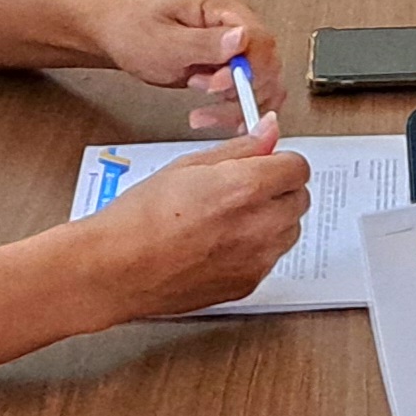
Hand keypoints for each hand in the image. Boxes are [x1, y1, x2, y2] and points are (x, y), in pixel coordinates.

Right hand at [79, 127, 312, 318]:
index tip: (265, 164)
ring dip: (271, 220)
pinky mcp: (248, 285)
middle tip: (242, 190)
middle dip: (278, 190)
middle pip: (299, 199)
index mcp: (246, 188)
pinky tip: (219, 244)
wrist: (116, 269)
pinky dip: (255, 249)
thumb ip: (240, 148)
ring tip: (226, 219)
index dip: (280, 162)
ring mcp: (257, 260)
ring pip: (288, 231)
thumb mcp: (188, 166)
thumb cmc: (140, 218)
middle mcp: (260, 226)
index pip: (298, 167)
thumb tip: (268, 131)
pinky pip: (269, 259)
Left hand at [94, 0, 278, 121]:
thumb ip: (205, 43)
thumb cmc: (136, 32)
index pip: (259, 38)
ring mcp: (242, 41)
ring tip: (203, 109)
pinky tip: (219, 116)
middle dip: (238, 90)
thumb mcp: (163, 41)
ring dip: (237, 105)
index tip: (217, 87)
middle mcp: (240, 18)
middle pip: (267, 63)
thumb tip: (242, 38)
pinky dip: (240, 109)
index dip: (246, 70)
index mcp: (224, 2)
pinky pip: (255, 90)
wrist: (122, 37)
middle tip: (200, 92)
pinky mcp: (239, 61)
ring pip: (266, 82)